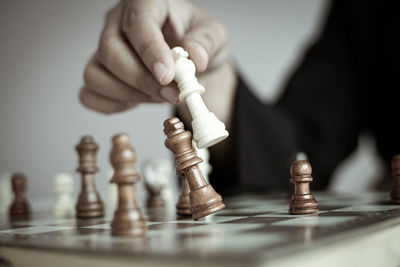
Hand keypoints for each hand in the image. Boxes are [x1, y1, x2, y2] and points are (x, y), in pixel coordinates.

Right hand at [79, 0, 230, 113]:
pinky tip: (137, 101)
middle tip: (173, 94)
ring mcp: (104, 48)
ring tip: (160, 97)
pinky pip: (91, 94)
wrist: (191, 63)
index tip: (167, 76)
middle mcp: (118, 22)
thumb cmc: (197, 43)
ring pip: (96, 74)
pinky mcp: (100, 73)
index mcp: (147, 3)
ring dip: (130, 94)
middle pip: (110, 51)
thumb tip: (194, 56)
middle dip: (142, 80)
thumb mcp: (215, 37)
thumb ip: (206, 42)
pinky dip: (113, 104)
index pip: (138, 22)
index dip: (150, 50)